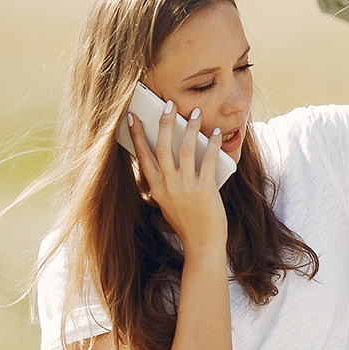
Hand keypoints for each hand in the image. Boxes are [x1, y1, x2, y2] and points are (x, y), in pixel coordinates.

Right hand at [128, 103, 227, 255]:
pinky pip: (207, 160)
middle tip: (168, 104)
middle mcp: (168, 186)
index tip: (132, 117)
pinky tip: (216, 133)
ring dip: (189, 128)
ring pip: (184, 149)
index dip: (137, 135)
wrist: (202, 245)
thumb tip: (174, 152)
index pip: (143, 156)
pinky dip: (212, 144)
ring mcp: (185, 187)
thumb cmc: (188, 223)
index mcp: (156, 188)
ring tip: (193, 113)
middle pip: (162, 147)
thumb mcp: (169, 202)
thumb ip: (168, 181)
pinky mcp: (204, 189)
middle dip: (164, 123)